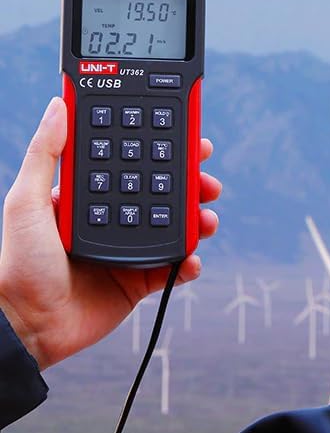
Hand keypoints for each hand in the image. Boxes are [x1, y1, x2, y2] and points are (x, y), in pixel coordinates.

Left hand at [0, 97, 222, 369]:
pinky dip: (189, 262)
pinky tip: (192, 258)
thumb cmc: (14, 263)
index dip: (163, 148)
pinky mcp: (138, 280)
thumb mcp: (25, 201)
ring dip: (198, 219)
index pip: (134, 162)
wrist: (22, 326)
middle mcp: (115, 216)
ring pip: (175, 225)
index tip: (188, 137)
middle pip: (164, 190)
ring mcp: (129, 247)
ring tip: (207, 219)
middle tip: (208, 179)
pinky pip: (173, 267)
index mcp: (93, 193)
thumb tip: (58, 105)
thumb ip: (45, 153)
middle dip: (192, 182)